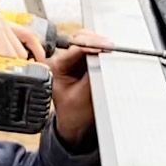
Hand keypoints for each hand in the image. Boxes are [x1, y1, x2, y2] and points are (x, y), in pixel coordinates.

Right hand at [0, 11, 46, 73]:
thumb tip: (11, 60)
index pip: (25, 33)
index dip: (35, 48)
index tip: (40, 59)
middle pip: (23, 48)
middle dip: (19, 63)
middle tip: (10, 71)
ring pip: (17, 56)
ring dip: (8, 67)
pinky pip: (9, 60)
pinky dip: (3, 68)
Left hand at [46, 30, 111, 147]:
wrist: (74, 125)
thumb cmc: (73, 114)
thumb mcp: (82, 96)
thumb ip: (92, 75)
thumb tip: (102, 58)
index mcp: (55, 67)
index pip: (74, 49)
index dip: (90, 45)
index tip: (104, 47)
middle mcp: (62, 60)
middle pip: (80, 40)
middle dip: (95, 41)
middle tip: (110, 46)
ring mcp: (73, 60)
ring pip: (87, 42)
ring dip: (99, 45)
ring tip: (110, 49)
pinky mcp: (83, 63)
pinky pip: (93, 50)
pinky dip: (102, 51)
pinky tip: (108, 53)